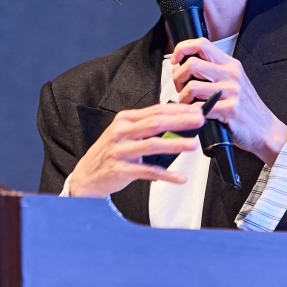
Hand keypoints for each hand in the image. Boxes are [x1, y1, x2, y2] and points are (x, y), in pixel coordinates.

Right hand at [68, 103, 205, 197]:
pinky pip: (148, 171)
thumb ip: (146, 128)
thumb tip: (177, 125)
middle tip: (198, 120)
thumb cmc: (110, 153)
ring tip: (192, 144)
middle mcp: (121, 132)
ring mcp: (121, 151)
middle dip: (180, 121)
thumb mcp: (124, 134)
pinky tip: (180, 177)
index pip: (155, 111)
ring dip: (175, 144)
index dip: (177, 110)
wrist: (87, 175)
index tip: (195, 110)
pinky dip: (166, 175)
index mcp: (124, 120)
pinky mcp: (122, 170)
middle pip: (155, 123)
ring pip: (152, 145)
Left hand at [170, 38, 286, 165]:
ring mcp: (232, 91)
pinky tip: (196, 114)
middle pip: (192, 64)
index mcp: (230, 64)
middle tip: (180, 88)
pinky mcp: (230, 109)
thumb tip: (181, 65)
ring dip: (183, 98)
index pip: (201, 44)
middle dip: (178, 77)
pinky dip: (192, 111)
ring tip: (187, 104)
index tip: (176, 61)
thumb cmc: (246, 107)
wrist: (266, 129)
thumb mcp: (232, 82)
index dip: (182, 49)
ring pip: (192, 86)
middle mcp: (231, 74)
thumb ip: (210, 72)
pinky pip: (200, 107)